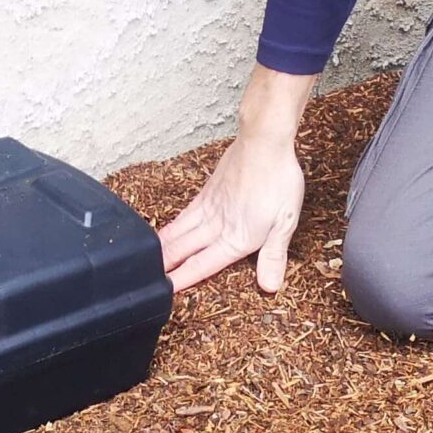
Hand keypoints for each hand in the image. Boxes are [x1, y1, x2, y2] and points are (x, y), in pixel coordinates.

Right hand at [158, 69, 314, 292]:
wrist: (264, 142)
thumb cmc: (279, 180)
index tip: (166, 290)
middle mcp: (217, 224)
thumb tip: (269, 286)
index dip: (183, 279)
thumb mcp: (286, 222)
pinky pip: (185, 213)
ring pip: (179, 231)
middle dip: (165, 266)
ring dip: (163, 248)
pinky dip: (172, 225)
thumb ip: (274, 255)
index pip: (203, 265)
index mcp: (236, 237)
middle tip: (146, 280)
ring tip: (149, 259)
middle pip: (184, 249)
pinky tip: (169, 229)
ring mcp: (209, 206)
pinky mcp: (208, 191)